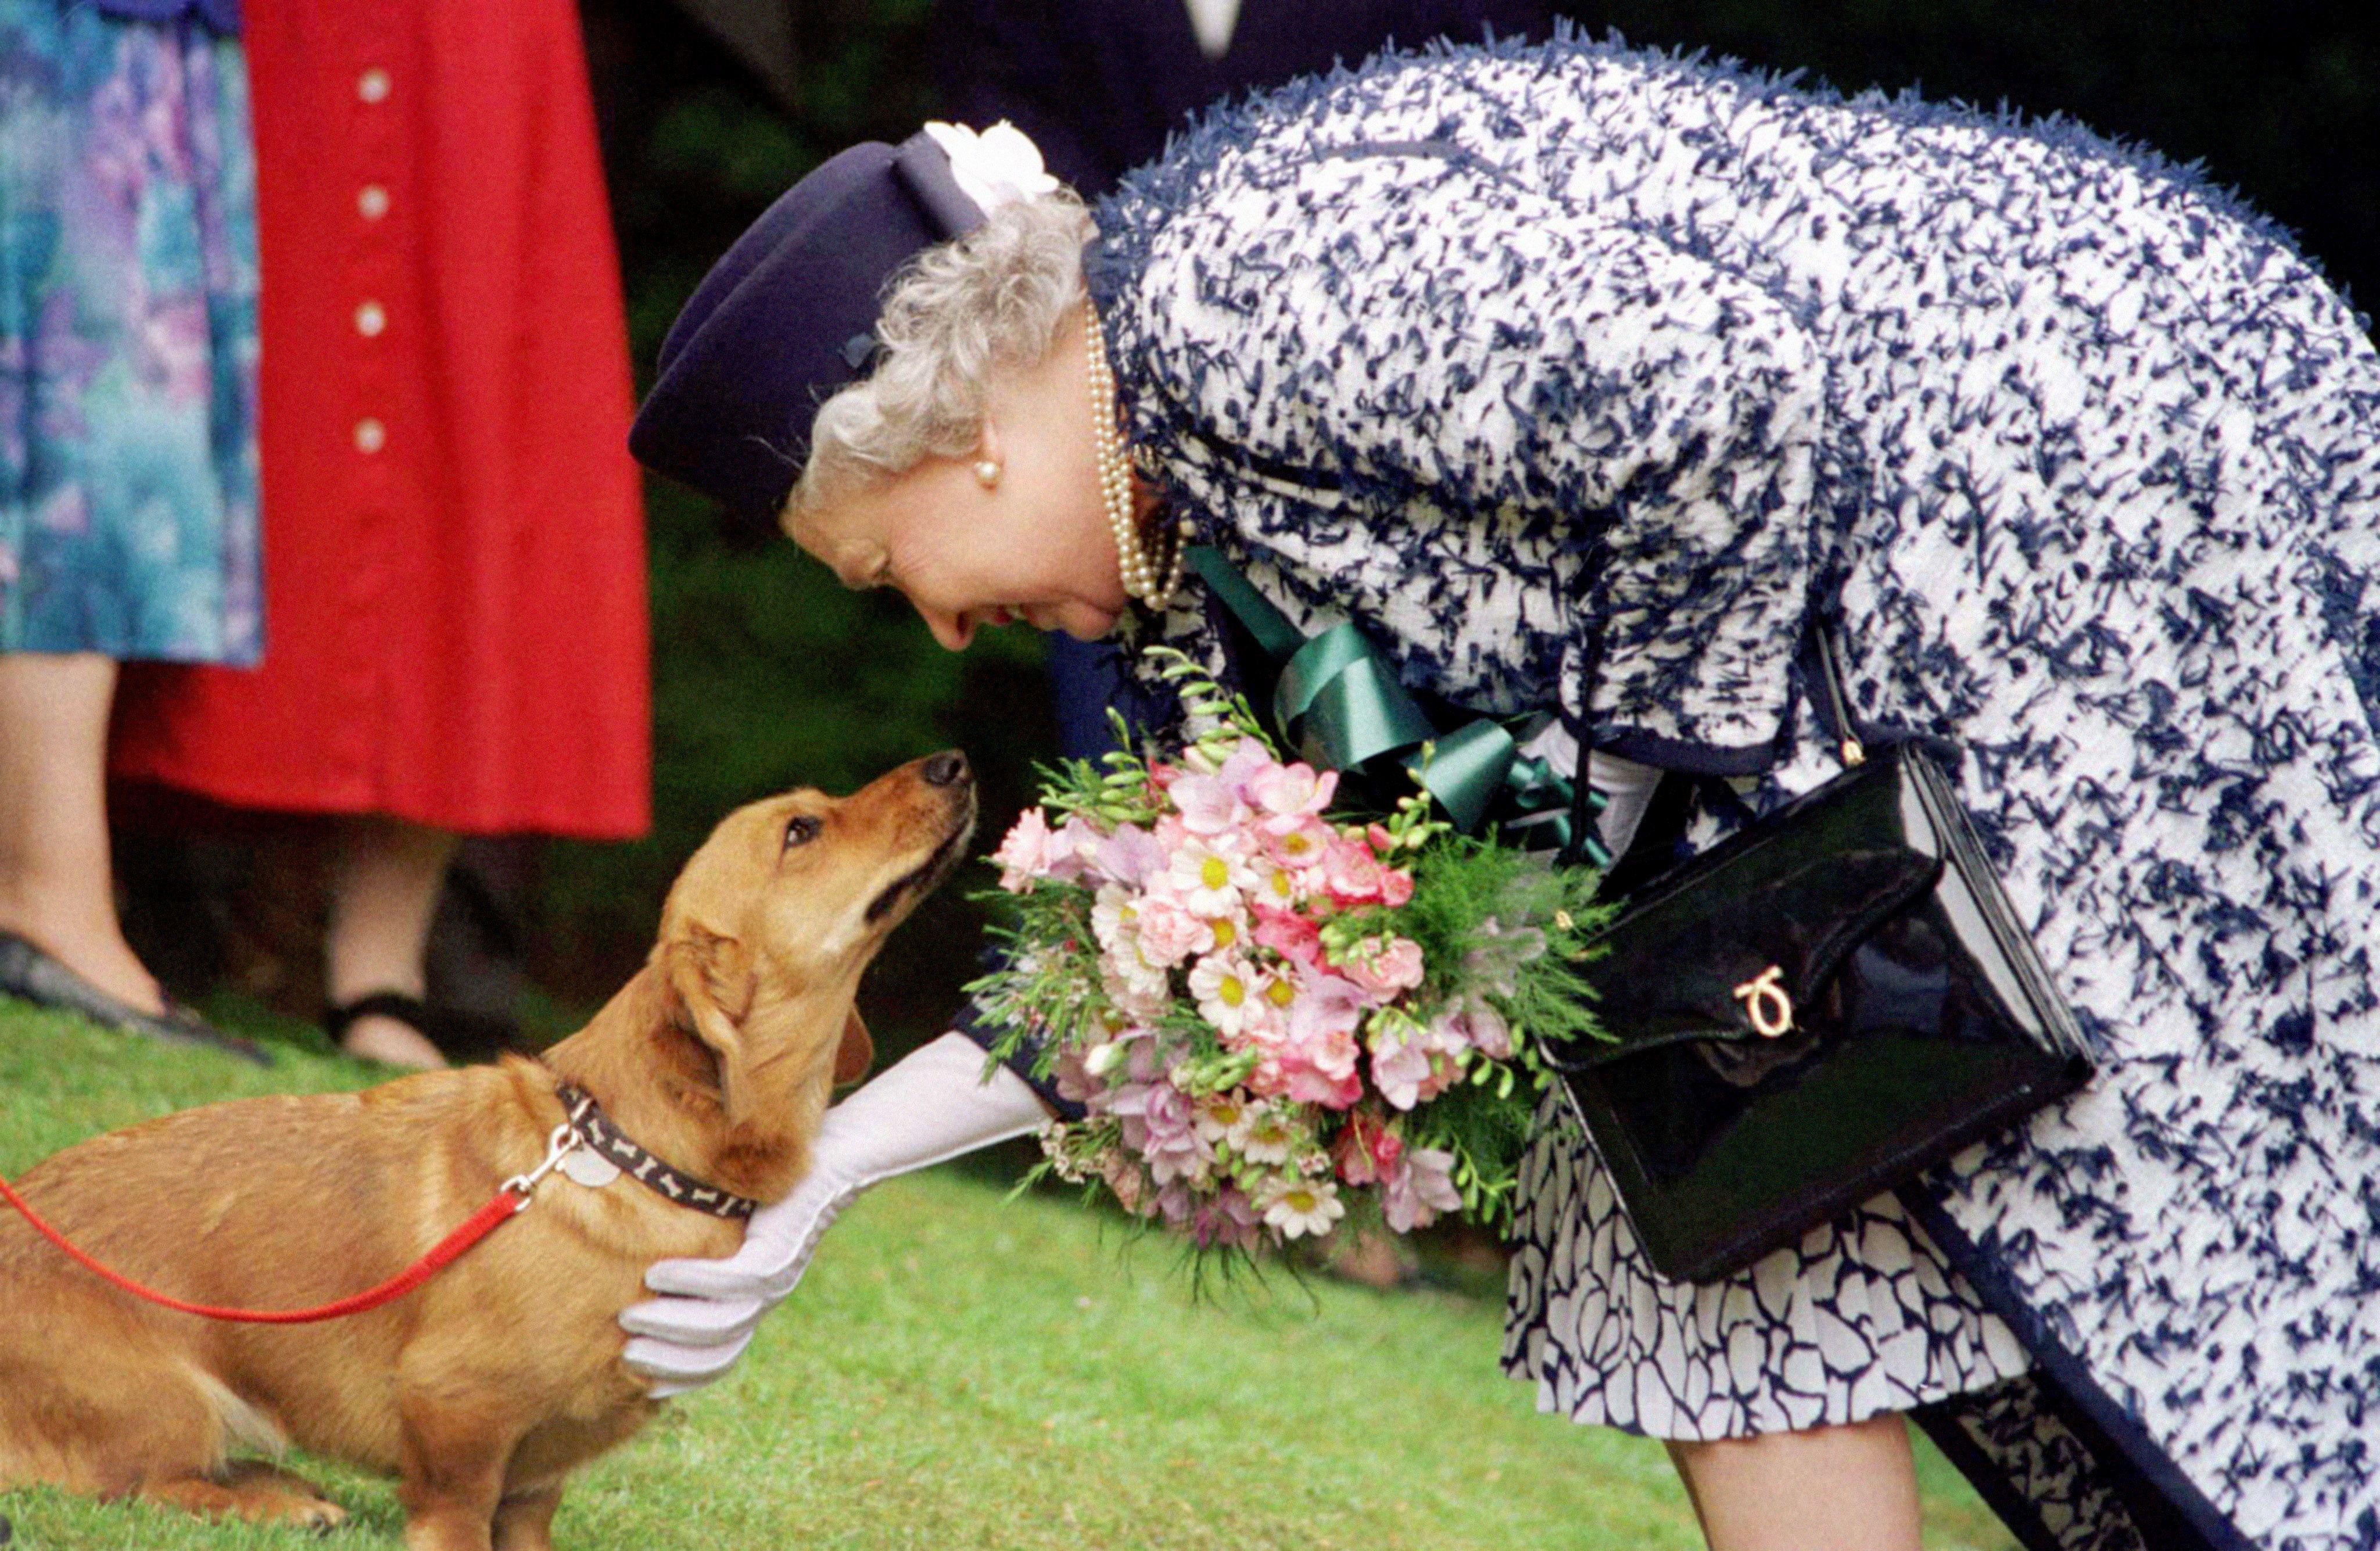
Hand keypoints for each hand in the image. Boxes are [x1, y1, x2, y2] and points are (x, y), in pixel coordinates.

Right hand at [619, 1032, 1048, 1395]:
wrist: (849, 1149)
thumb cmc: (788, 1174)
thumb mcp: (739, 1214)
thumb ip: (706, 1236)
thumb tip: (646, 1250)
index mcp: (762, 1291)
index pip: (721, 1356)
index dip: (682, 1374)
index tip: (641, 1378)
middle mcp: (772, 1292)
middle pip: (718, 1351)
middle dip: (668, 1360)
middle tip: (624, 1351)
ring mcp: (779, 1274)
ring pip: (722, 1323)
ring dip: (672, 1326)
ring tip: (632, 1315)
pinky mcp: (782, 1249)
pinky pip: (734, 1280)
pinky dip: (693, 1283)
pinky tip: (658, 1272)